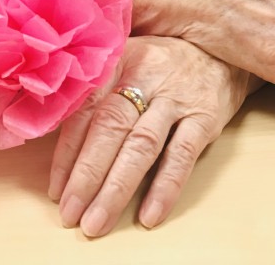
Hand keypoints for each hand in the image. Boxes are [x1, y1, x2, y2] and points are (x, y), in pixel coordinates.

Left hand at [49, 35, 256, 237]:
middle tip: (69, 213)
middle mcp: (145, 74)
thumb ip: (97, 92)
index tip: (55, 189)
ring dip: (116, 188)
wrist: (219, 51)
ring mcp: (176, 96)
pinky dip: (164, 187)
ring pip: (141, 145)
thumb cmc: (160, 64)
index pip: (85, 107)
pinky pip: (182, 155)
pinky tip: (148, 216)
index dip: (67, 150)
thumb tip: (54, 139)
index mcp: (118, 60)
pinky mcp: (205, 116)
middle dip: (86, 175)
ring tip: (97, 222)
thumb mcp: (127, 62)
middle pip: (110, 127)